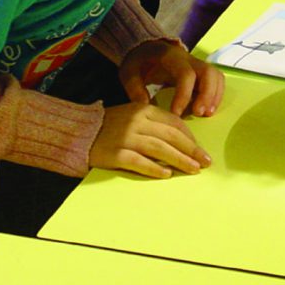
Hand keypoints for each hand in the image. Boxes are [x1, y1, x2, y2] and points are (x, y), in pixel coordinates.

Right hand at [89, 102, 211, 178]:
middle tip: (205, 162)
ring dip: (180, 161)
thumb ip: (154, 122)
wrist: (79, 132)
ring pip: (160, 149)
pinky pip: (140, 162)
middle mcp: (137, 121)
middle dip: (192, 150)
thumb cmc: (110, 125)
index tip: (200, 149)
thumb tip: (182, 139)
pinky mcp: (115, 154)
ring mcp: (126, 138)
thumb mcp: (133, 115)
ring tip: (193, 170)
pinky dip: (155, 169)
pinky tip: (166, 175)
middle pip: (172, 136)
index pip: (174, 123)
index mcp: (143, 109)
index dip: (191, 137)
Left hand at [120, 40, 224, 116]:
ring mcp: (197, 63)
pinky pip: (216, 80)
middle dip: (207, 95)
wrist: (144, 48)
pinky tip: (208, 110)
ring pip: (215, 75)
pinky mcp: (200, 71)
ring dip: (214, 96)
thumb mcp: (129, 72)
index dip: (184, 95)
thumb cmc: (138, 62)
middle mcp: (188, 58)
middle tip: (199, 114)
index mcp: (171, 57)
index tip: (176, 114)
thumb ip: (135, 89)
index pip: (185, 75)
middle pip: (208, 72)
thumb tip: (145, 108)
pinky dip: (216, 95)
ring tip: (206, 114)